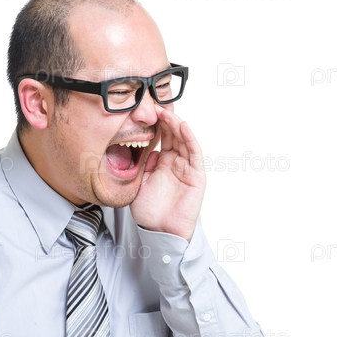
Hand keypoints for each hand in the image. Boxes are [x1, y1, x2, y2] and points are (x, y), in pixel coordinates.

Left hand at [130, 105, 205, 241]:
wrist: (160, 231)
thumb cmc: (150, 211)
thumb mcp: (140, 182)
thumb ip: (143, 164)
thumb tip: (148, 149)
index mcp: (163, 163)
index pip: (162, 137)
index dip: (156, 123)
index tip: (145, 110)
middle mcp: (176, 162)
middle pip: (173, 135)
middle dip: (165, 119)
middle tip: (154, 105)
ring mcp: (187, 168)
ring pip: (184, 140)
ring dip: (176, 124)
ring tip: (166, 111)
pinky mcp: (197, 175)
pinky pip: (194, 153)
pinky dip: (189, 138)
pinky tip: (182, 125)